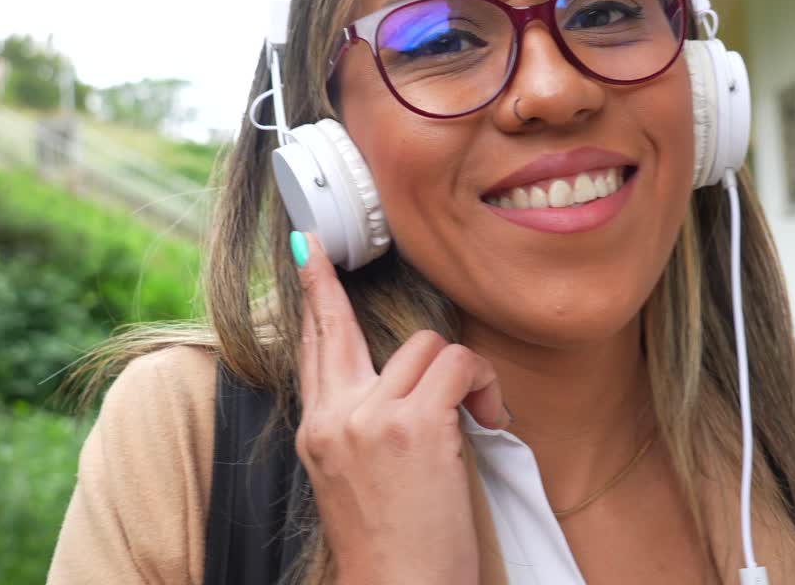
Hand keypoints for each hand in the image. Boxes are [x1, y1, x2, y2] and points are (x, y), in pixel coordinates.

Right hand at [292, 232, 508, 584]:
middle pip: (336, 324)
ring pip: (425, 345)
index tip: (305, 253)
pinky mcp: (415, 425)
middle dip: (329, 281)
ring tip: (475, 413)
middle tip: (324, 246)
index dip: (312, 298)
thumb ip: (359, 424)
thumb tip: (394, 382)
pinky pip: (458, 364)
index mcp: (317, 431)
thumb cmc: (391, 548)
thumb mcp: (352, 479)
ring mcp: (371, 417)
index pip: (312, 348)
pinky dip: (483, 384)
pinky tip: (489, 417)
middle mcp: (335, 416)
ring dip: (461, 373)